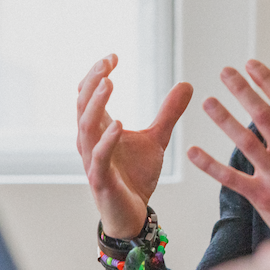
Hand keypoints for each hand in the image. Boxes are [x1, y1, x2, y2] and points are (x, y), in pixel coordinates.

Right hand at [76, 54, 192, 238]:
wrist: (133, 214)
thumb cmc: (136, 175)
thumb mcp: (157, 138)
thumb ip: (168, 112)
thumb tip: (187, 83)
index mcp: (100, 128)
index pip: (89, 95)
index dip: (97, 74)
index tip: (113, 56)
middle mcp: (90, 141)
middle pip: (82, 105)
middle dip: (93, 82)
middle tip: (107, 63)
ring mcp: (93, 160)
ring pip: (85, 127)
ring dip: (96, 104)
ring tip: (109, 83)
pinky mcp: (101, 180)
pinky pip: (98, 157)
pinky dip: (107, 140)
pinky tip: (119, 123)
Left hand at [186, 59, 269, 257]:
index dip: (267, 81)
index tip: (251, 64)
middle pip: (263, 116)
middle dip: (242, 91)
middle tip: (224, 72)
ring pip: (245, 142)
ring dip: (224, 120)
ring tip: (207, 101)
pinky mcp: (264, 198)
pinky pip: (232, 179)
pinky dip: (210, 165)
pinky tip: (192, 151)